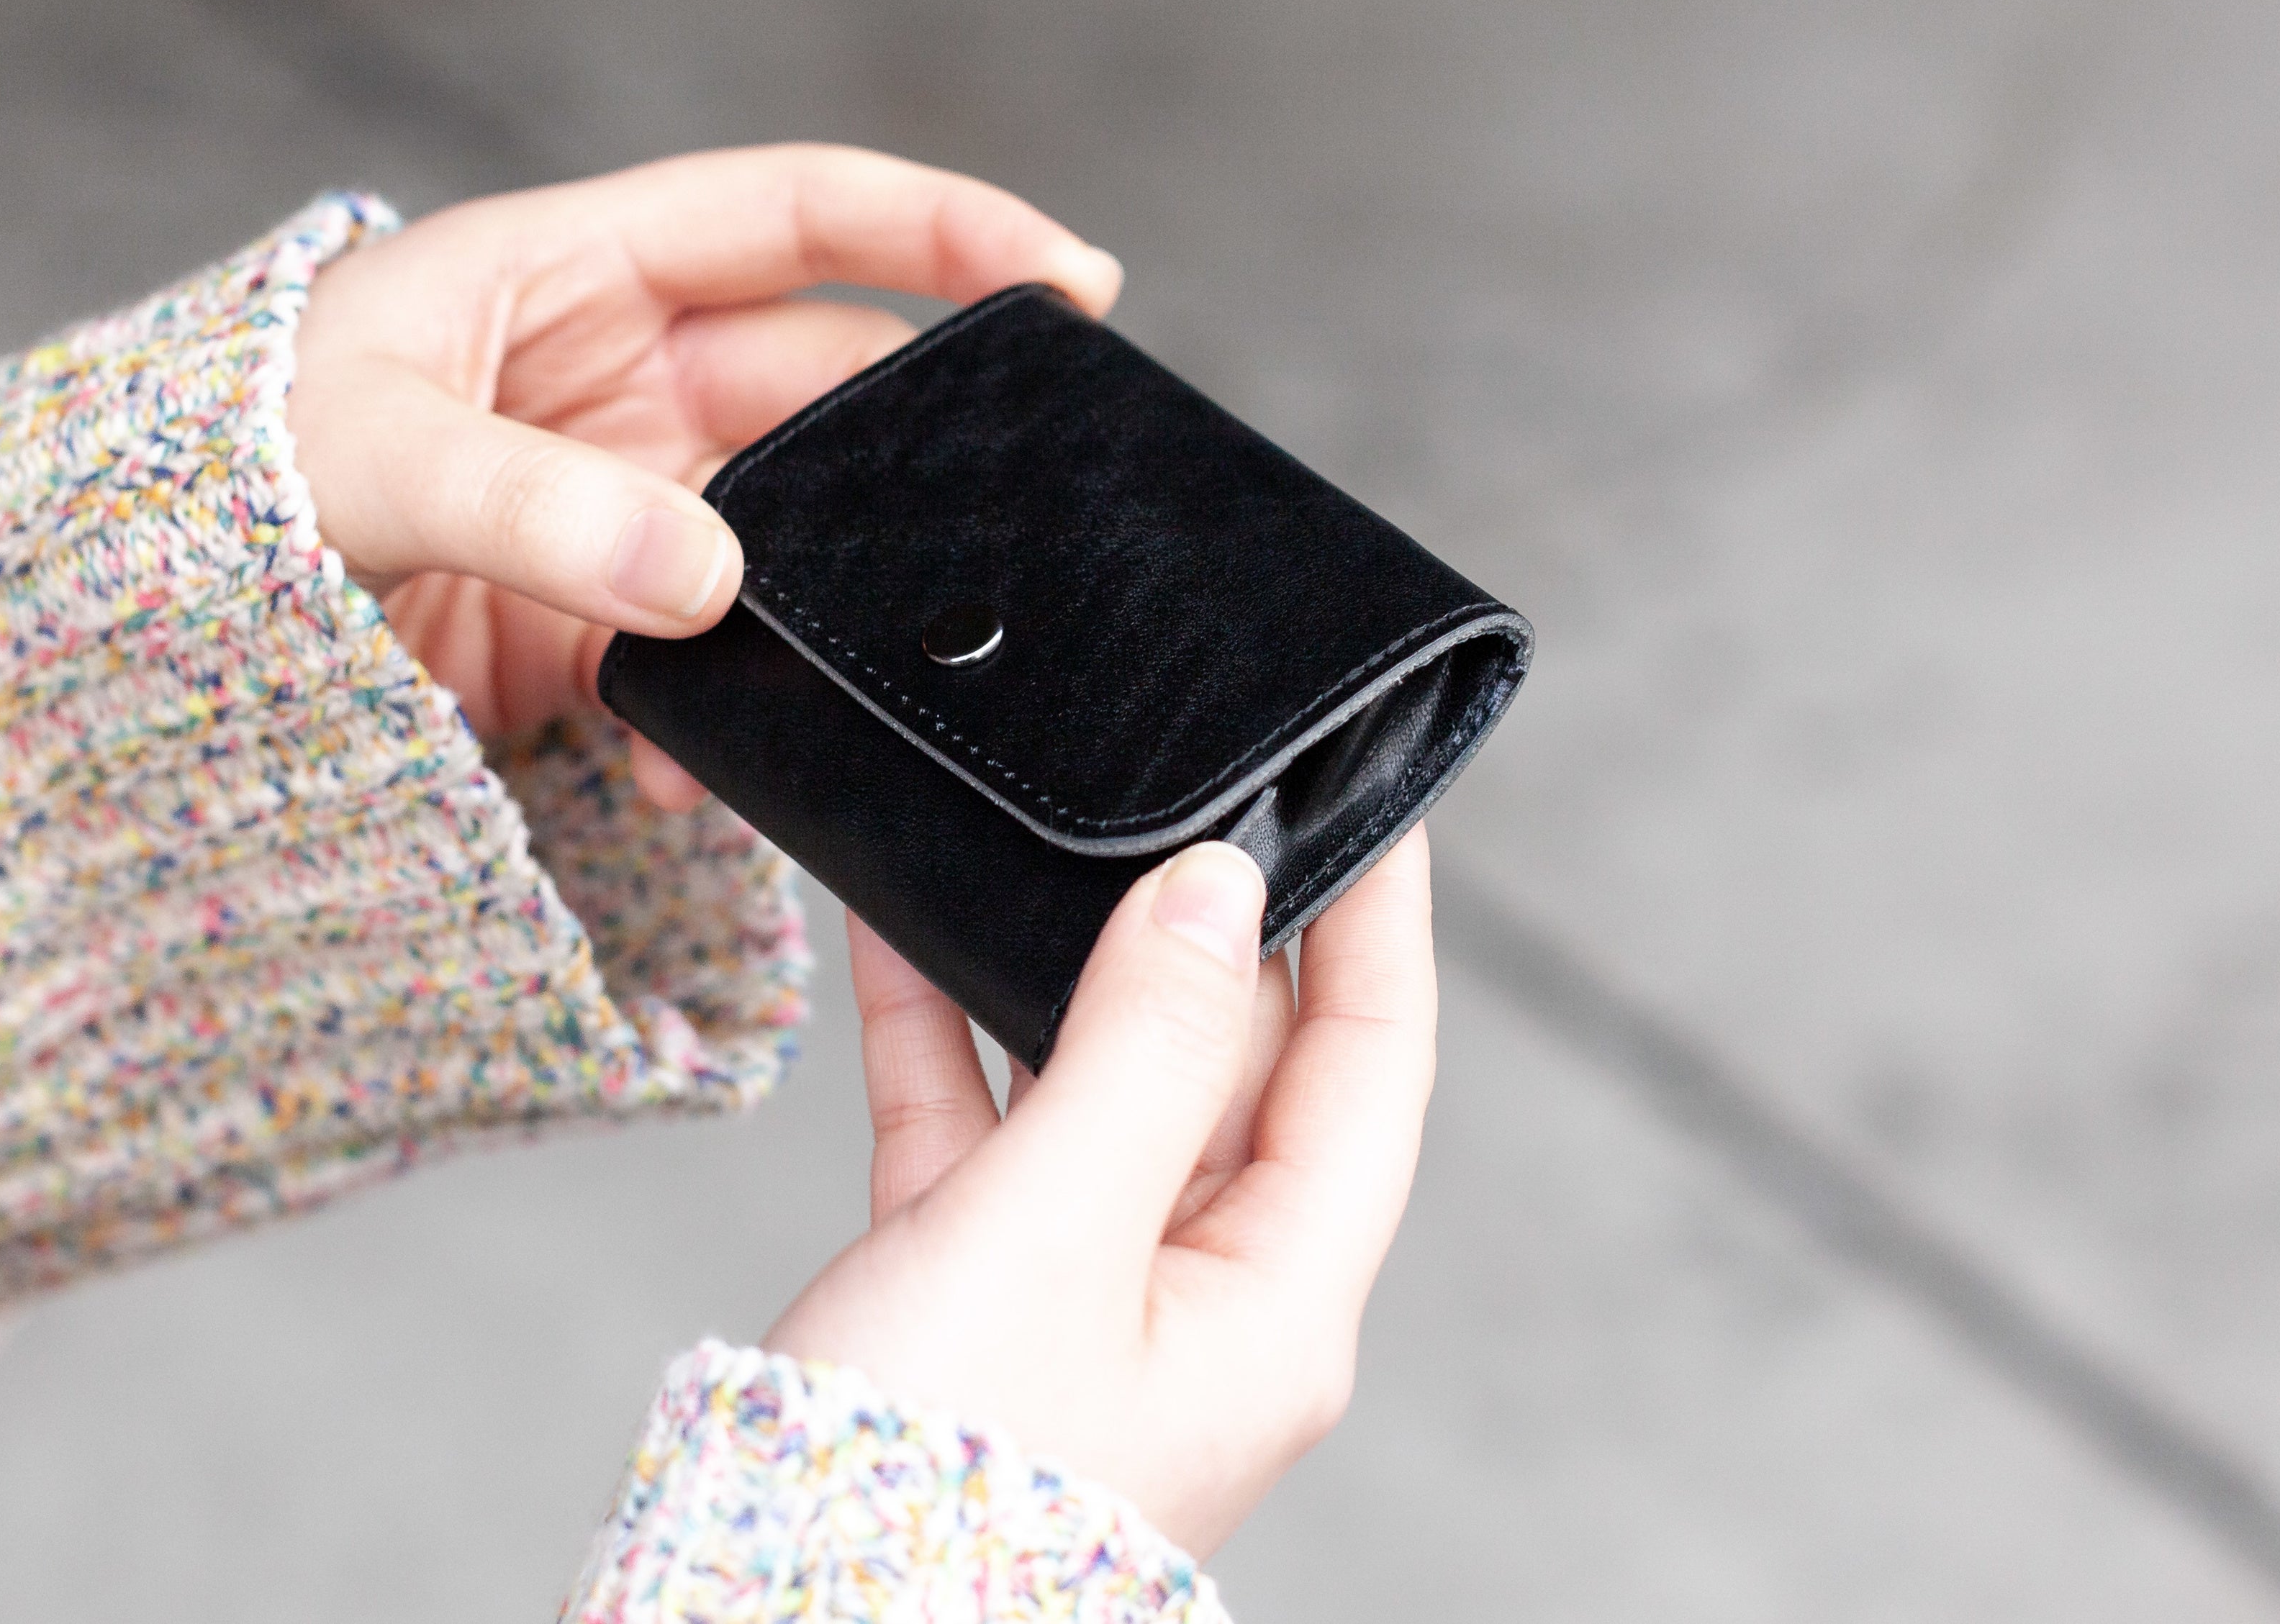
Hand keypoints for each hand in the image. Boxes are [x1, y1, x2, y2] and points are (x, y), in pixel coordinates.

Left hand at [286, 144, 1122, 804]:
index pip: (799, 217)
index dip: (943, 231)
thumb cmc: (203, 480)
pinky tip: (689, 771)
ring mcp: (606, 513)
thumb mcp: (356, 459)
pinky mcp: (581, 635)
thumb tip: (704, 579)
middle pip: (821, 396)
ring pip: (778, 550)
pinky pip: (700, 668)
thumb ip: (535, 508)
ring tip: (825, 683)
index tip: (1071, 285)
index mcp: (567, 274)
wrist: (100, 638)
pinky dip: (715, 723)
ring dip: (807, 622)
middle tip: (996, 534)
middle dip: (908, 464)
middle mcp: (608, 383)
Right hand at [764, 827, 1439, 1556]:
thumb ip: (1142, 1049)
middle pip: (1238, 1072)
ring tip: (1027, 845)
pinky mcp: (976, 1306)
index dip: (1378, 924)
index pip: (1371, 1068)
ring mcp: (1087, 1306)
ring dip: (1053, 971)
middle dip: (1201, 930)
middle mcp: (1202, 1304)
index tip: (1373, 798)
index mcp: (1278, 1305)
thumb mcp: (1054, 1230)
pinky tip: (901, 942)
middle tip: (1173, 794)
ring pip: (1098, 1094)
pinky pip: (984, 1138)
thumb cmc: (927, 1484)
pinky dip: (946, 1040)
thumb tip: (1216, 891)